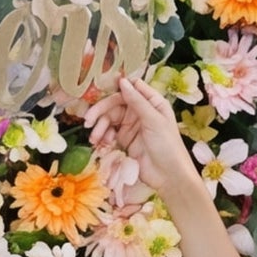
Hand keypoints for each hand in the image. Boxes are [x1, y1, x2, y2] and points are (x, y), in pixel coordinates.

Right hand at [92, 72, 207, 221]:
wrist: (168, 176)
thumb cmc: (167, 145)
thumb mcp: (153, 120)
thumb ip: (137, 101)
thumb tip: (122, 81)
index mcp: (152, 102)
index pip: (132, 88)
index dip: (117, 87)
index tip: (101, 89)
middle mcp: (140, 111)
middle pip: (115, 103)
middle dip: (101, 111)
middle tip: (88, 120)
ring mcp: (131, 125)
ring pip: (109, 119)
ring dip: (99, 127)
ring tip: (94, 139)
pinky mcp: (125, 139)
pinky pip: (109, 133)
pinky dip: (103, 137)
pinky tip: (102, 144)